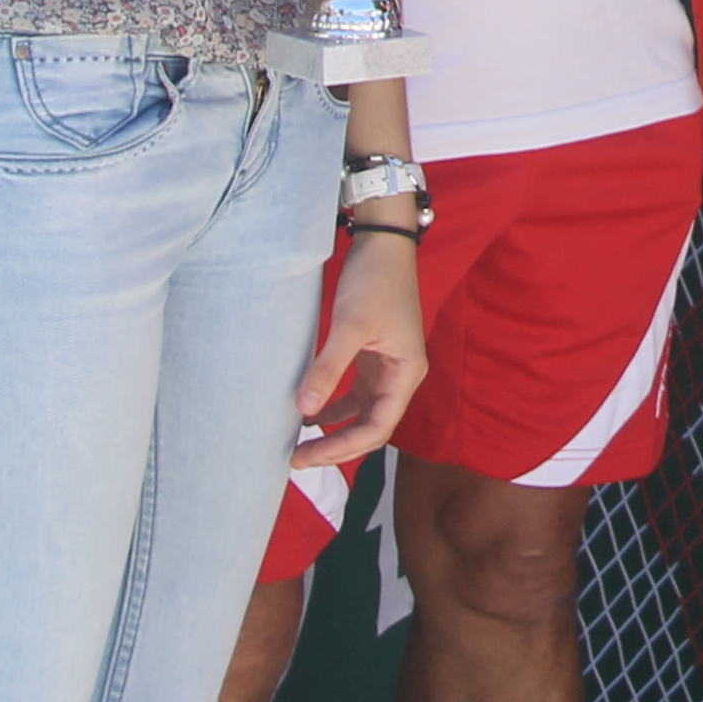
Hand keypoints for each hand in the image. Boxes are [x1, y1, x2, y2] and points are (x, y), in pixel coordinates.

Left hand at [292, 225, 429, 468]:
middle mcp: (401, 375)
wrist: (384, 242)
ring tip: (300, 444)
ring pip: (363, 414)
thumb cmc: (374, 280)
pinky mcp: (373, 356)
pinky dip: (334, 409)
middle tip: (297, 459)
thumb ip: (328, 369)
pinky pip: (355, 395)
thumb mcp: (350, 325)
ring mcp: (388, 367)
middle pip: (372, 427)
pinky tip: (309, 414)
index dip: (342, 448)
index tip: (306, 456)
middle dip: (337, 447)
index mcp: (406, 373)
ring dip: (335, 431)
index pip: (377, 427)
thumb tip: (304, 411)